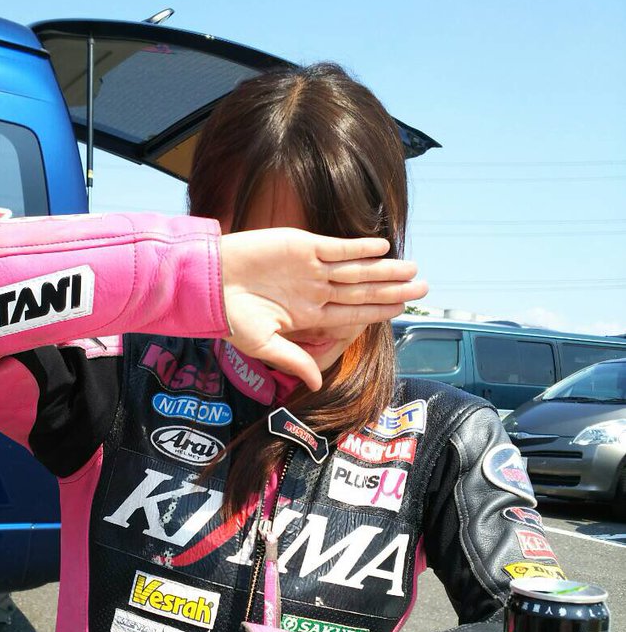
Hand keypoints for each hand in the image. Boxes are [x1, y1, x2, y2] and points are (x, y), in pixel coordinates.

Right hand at [220, 229, 427, 389]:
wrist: (208, 283)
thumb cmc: (230, 317)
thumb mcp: (262, 345)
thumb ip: (294, 360)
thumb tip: (316, 386)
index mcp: (309, 316)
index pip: (352, 314)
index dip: (378, 312)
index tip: (404, 311)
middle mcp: (315, 291)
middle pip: (362, 290)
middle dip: (392, 290)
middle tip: (423, 289)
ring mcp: (310, 267)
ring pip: (356, 269)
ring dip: (384, 269)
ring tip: (412, 269)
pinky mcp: (301, 245)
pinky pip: (336, 247)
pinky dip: (359, 247)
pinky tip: (382, 248)